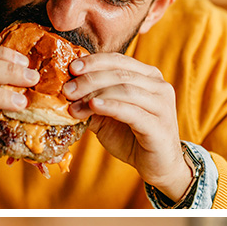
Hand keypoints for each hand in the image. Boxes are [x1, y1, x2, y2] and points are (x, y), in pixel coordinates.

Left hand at [64, 53, 193, 199]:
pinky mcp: (159, 125)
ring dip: (95, 94)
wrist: (157, 164)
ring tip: (73, 104)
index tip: (71, 68)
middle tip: (67, 90)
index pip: (118, 60)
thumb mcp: (106, 116)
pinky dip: (111, 106)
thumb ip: (90, 101)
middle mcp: (159, 86)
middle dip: (89, 79)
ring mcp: (162, 105)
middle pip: (119, 74)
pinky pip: (132, 112)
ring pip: (125, 90)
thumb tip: (64, 91)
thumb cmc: (131, 136)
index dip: (93, 62)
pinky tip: (93, 106)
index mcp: (148, 77)